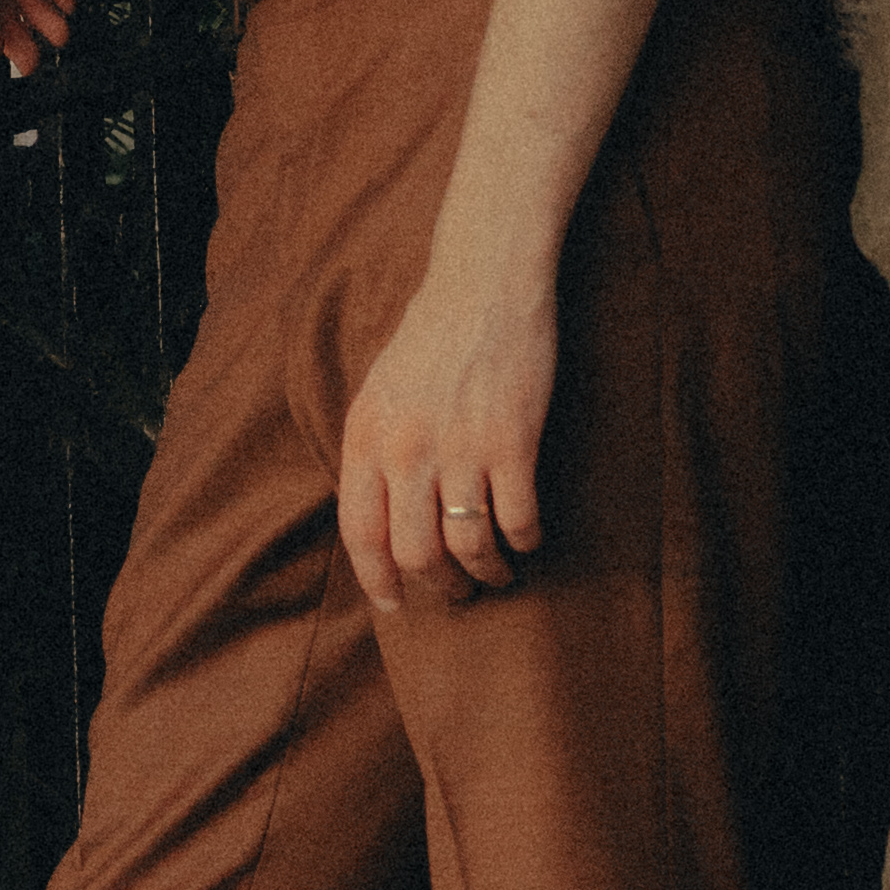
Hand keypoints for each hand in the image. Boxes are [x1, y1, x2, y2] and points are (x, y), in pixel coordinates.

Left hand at [338, 248, 556, 612]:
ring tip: (496, 573)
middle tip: (456, 591)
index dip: (378, 581)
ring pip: (468, 547)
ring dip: (485, 573)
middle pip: (415, 554)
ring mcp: (460, 447)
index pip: (361, 534)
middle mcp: (407, 448)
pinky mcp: (511, 441)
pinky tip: (527, 537)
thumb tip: (380, 525)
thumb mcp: (380, 393)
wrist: (483, 285)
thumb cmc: (432, 338)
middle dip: (438, 587)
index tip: (395, 605)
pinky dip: (524, 541)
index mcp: (366, 437)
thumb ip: (376, 454)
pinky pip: (517, 520)